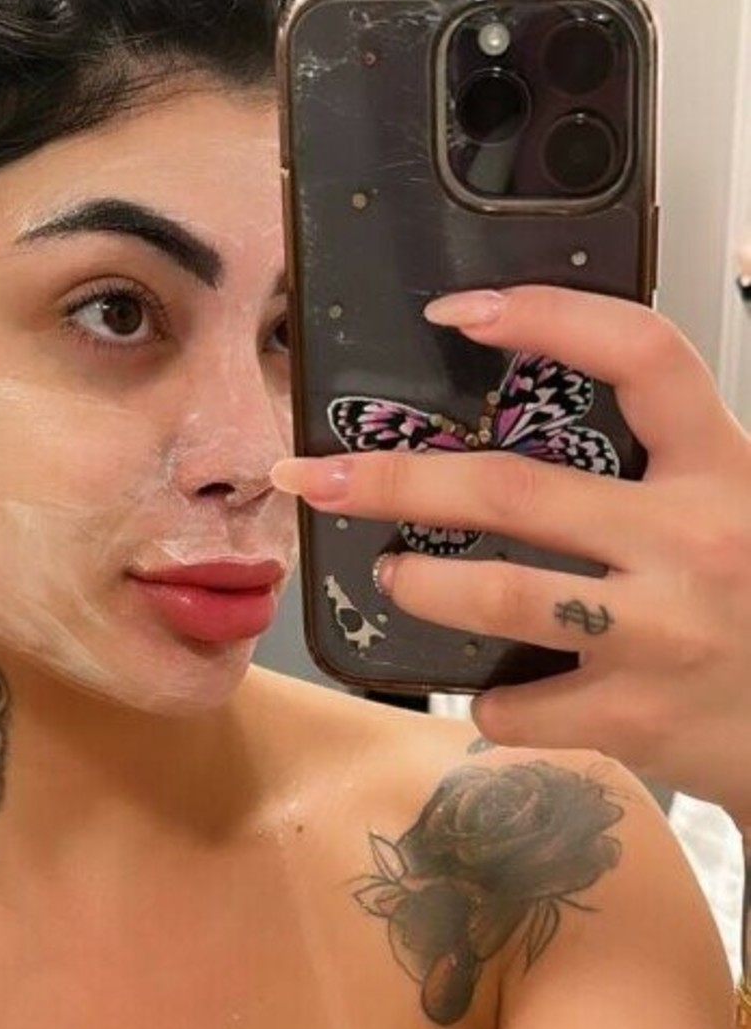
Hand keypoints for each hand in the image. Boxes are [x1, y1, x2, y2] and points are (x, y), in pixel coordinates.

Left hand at [272, 286, 750, 835]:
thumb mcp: (737, 507)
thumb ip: (659, 468)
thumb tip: (518, 443)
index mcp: (722, 467)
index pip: (641, 355)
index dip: (546, 317)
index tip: (456, 311)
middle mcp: (692, 540)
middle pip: (514, 488)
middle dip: (396, 479)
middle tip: (320, 474)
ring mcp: (661, 633)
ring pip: (498, 595)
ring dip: (421, 585)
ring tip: (394, 576)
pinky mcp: (635, 717)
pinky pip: (520, 706)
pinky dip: (490, 702)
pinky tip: (492, 694)